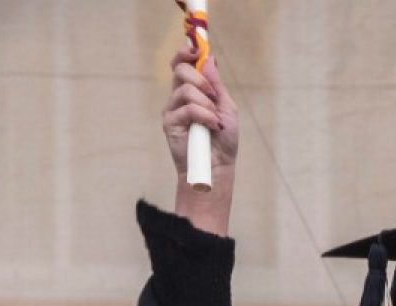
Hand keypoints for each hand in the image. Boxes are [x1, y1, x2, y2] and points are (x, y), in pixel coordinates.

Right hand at [164, 43, 239, 232]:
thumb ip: (217, 84)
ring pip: (185, 89)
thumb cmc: (223, 141)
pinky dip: (203, 115)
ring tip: (215, 120)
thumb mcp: (226, 108)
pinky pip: (186, 108)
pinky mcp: (169, 123)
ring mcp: (172, 109)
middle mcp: (179, 97)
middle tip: (213, 95)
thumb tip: (209, 58)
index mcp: (192, 90)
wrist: (217, 167)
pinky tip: (212, 126)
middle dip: (200, 78)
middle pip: (180, 69)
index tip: (196, 48)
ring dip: (206, 103)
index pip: (182, 63)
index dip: (186, 52)